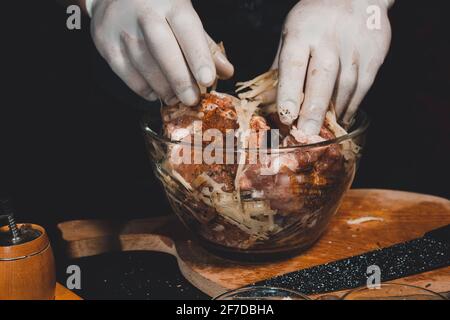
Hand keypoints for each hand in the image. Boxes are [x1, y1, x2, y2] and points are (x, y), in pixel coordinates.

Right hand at [86, 0, 233, 104]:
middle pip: (162, 48)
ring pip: (143, 63)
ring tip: (175, 98)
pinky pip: (125, 72)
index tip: (208, 80)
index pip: (187, 29)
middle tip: (191, 99)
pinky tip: (155, 92)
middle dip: (179, 78)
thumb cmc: (158, 8)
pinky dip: (143, 88)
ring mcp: (120, 26)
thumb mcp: (184, 16)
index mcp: (170, 2)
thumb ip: (204, 44)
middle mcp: (143, 11)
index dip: (198, 56)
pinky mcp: (105, 42)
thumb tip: (226, 72)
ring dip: (162, 87)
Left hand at [275, 0, 392, 133]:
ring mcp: (354, 47)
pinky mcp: (374, 55)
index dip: (288, 93)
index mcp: (301, 33)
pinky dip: (350, 107)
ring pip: (345, 88)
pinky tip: (340, 118)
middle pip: (322, 79)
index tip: (285, 116)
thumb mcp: (291, 34)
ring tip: (321, 132)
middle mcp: (328, 40)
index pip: (293, 66)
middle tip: (306, 134)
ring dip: (333, 113)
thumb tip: (268, 101)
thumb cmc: (315, 19)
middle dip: (313, 109)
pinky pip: (362, 88)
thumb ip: (281, 67)